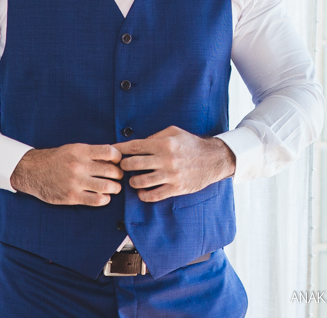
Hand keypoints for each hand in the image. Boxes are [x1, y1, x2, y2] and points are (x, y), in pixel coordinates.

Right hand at [10, 144, 122, 205]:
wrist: (32, 171)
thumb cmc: (56, 159)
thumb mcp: (74, 148)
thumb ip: (92, 152)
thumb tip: (115, 157)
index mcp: (81, 151)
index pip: (110, 152)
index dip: (119, 158)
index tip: (118, 162)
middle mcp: (79, 166)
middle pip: (111, 171)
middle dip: (119, 174)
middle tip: (119, 176)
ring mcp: (75, 182)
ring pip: (107, 187)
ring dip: (115, 188)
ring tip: (114, 187)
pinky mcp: (72, 196)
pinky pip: (96, 200)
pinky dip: (105, 199)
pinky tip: (104, 196)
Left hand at [116, 126, 235, 202]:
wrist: (213, 159)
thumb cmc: (191, 144)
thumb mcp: (175, 132)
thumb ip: (155, 136)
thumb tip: (136, 144)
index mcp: (165, 143)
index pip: (135, 146)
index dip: (120, 150)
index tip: (112, 153)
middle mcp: (166, 159)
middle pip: (133, 164)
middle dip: (123, 165)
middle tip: (122, 167)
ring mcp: (171, 175)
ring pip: (140, 181)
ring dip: (132, 181)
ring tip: (133, 179)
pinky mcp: (176, 189)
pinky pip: (153, 195)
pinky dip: (143, 194)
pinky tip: (142, 191)